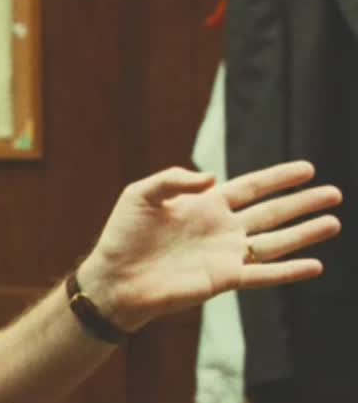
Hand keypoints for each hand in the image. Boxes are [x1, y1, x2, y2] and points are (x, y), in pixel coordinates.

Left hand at [77, 161, 340, 331]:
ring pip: (275, 242)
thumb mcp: (141, 194)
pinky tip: (315, 266)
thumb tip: (213, 176)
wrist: (114, 277)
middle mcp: (221, 229)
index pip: (250, 187)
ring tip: (334, 222)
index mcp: (204, 205)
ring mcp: (225, 254)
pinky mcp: (223, 279)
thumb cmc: (123, 235)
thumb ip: (175, 179)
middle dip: (302, 203)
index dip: (278, 178)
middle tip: (334, 193)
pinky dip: (289, 271)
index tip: (307, 169)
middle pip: (271, 212)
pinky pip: (263, 275)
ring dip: (305, 234)